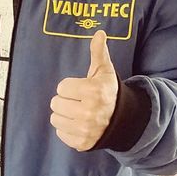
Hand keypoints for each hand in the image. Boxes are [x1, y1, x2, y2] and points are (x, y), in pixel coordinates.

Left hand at [50, 30, 118, 151]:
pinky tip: (79, 124)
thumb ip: (98, 52)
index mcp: (93, 92)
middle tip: (79, 101)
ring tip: (78, 112)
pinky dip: (67, 129)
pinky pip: (60, 133)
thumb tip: (99, 32)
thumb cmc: (108, 92)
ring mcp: (85, 129)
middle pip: (55, 103)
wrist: (122, 120)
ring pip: (55, 118)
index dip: (70, 87)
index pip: (61, 87)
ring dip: (64, 115)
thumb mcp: (104, 71)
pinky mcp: (81, 143)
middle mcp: (89, 112)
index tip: (82, 90)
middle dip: (65, 100)